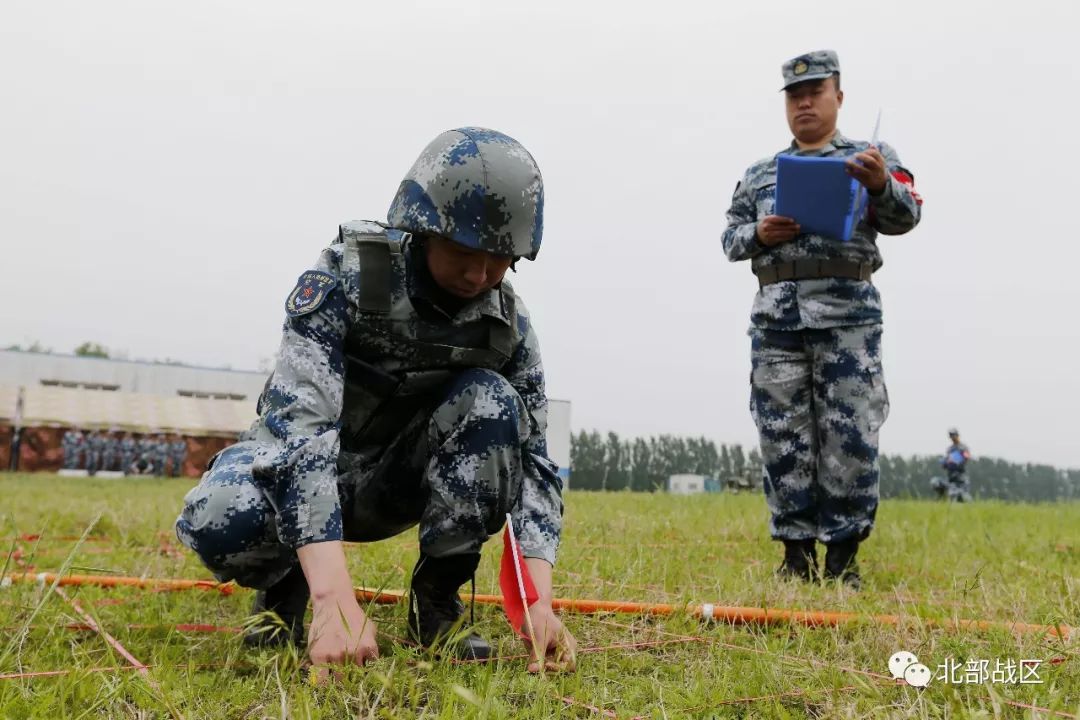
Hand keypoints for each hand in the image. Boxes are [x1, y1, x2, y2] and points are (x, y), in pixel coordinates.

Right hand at [296, 541, 377, 680]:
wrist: (333, 603)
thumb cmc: (353, 617)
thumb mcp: (370, 631)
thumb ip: (372, 650)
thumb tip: (375, 669)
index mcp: (368, 647)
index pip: (371, 674)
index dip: (367, 681)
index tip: (364, 685)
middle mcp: (353, 652)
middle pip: (355, 680)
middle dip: (353, 684)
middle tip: (349, 684)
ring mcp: (335, 654)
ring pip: (339, 682)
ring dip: (339, 684)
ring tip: (338, 682)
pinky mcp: (318, 655)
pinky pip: (321, 680)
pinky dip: (324, 684)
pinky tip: (325, 682)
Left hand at [521, 602, 576, 672]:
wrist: (534, 608)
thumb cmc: (540, 620)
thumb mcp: (538, 637)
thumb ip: (537, 655)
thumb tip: (532, 671)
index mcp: (569, 646)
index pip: (568, 666)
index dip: (558, 668)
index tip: (545, 664)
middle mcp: (565, 651)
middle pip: (557, 668)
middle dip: (544, 664)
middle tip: (533, 658)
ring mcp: (555, 652)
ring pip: (545, 665)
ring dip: (537, 657)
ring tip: (531, 642)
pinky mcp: (546, 652)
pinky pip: (539, 660)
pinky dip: (534, 654)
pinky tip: (531, 642)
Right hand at [756, 215, 799, 246]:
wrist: (758, 233)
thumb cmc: (767, 224)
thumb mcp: (769, 219)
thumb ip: (776, 218)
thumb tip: (790, 219)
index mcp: (766, 219)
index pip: (776, 219)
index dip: (785, 220)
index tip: (792, 220)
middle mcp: (766, 227)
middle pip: (780, 227)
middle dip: (790, 227)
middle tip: (798, 226)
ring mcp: (768, 234)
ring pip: (781, 233)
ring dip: (790, 233)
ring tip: (796, 232)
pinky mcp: (770, 240)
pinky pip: (780, 239)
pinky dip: (787, 237)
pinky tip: (792, 236)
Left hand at [845, 146, 888, 194]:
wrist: (880, 183)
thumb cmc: (877, 169)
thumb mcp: (879, 161)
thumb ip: (875, 153)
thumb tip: (871, 144)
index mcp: (880, 161)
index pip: (875, 154)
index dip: (867, 151)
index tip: (862, 151)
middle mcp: (876, 168)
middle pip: (870, 161)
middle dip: (862, 157)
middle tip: (854, 155)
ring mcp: (871, 175)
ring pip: (863, 170)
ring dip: (853, 165)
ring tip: (847, 162)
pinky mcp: (865, 180)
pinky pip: (857, 176)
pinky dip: (851, 173)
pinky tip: (846, 170)